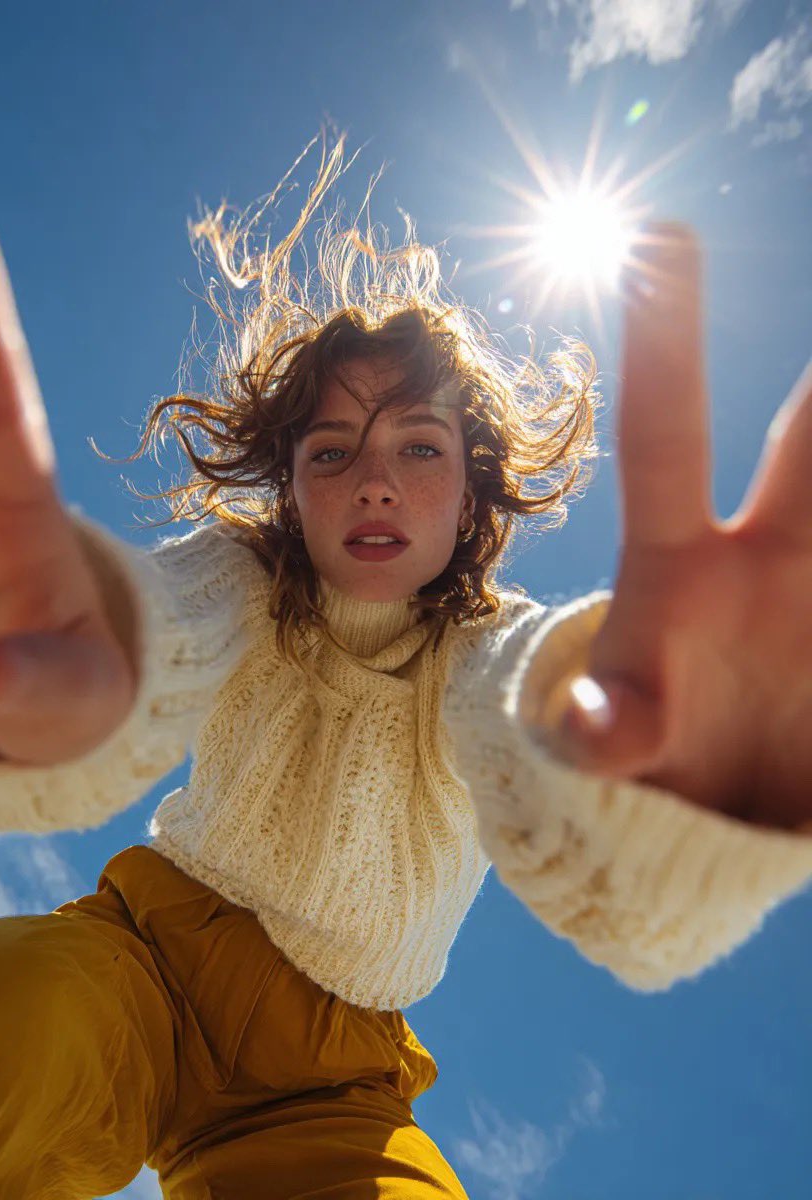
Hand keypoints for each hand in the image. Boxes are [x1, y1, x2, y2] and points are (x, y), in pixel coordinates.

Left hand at [556, 222, 811, 830]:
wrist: (713, 802)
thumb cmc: (647, 756)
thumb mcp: (607, 750)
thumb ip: (600, 733)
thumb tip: (593, 734)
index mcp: (679, 568)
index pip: (666, 437)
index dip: (665, 343)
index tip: (661, 234)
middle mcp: (775, 553)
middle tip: (811, 252)